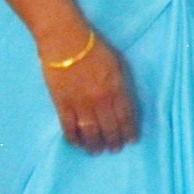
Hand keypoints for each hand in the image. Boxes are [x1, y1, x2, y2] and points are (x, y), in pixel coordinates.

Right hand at [43, 30, 138, 153]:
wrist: (65, 42)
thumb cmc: (95, 48)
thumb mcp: (118, 64)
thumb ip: (122, 84)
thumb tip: (124, 102)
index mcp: (117, 88)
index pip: (126, 116)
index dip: (129, 131)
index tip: (131, 141)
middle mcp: (100, 99)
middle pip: (109, 127)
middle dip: (113, 141)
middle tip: (115, 149)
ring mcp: (80, 104)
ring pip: (90, 131)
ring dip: (95, 144)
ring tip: (97, 151)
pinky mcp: (61, 104)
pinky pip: (68, 127)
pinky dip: (74, 138)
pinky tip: (78, 144)